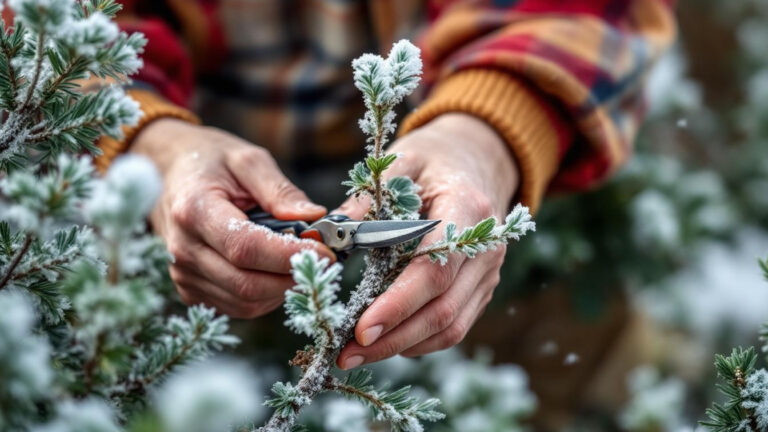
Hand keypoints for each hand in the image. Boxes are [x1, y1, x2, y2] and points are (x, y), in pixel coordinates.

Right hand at [132, 119, 334, 317]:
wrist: (168, 172)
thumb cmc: (210, 162)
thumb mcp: (247, 159)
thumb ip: (281, 190)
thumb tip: (315, 218)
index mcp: (194, 210)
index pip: (245, 247)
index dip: (289, 255)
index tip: (326, 251)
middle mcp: (183, 249)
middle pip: (247, 284)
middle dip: (294, 276)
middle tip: (326, 259)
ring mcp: (184, 274)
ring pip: (246, 302)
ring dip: (284, 288)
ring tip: (303, 261)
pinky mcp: (190, 290)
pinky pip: (238, 306)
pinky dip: (267, 295)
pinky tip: (277, 270)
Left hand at [336, 113, 518, 368]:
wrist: (475, 161)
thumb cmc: (432, 160)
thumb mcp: (400, 161)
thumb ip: (368, 197)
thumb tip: (330, 235)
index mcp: (468, 211)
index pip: (434, 271)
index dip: (397, 305)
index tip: (359, 329)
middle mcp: (487, 249)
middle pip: (442, 310)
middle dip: (392, 338)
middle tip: (345, 353)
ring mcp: (487, 273)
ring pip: (451, 328)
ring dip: (402, 347)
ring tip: (356, 353)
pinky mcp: (480, 289)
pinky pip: (454, 327)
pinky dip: (418, 341)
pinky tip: (385, 342)